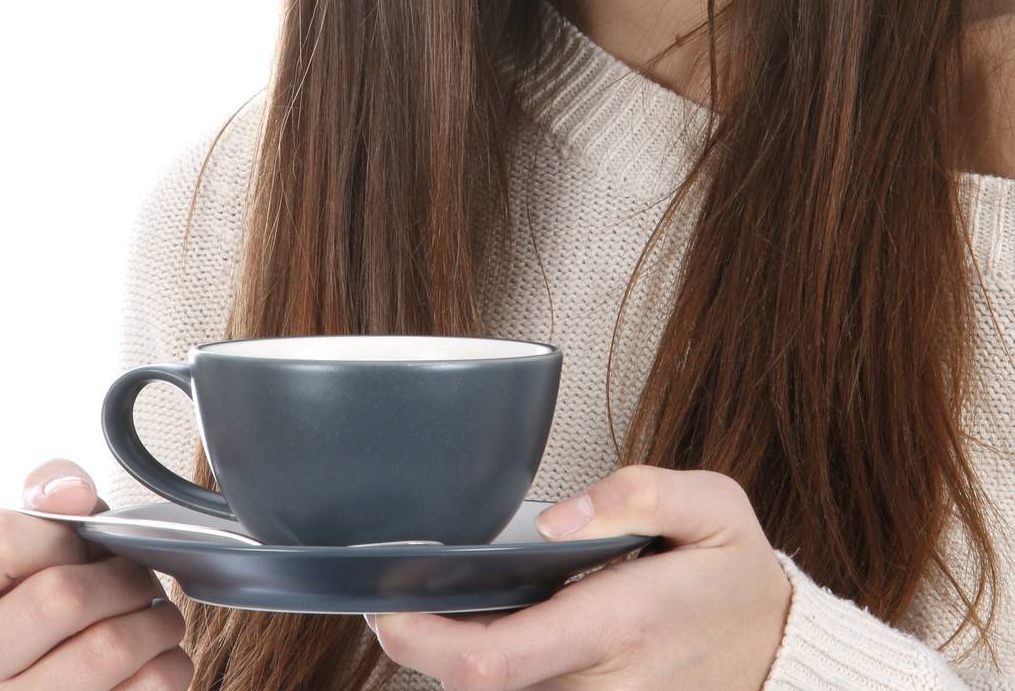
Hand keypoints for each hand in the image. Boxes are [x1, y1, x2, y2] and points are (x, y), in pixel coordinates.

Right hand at [0, 456, 191, 688]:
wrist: (13, 677)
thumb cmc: (27, 600)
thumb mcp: (18, 544)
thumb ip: (43, 500)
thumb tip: (73, 496)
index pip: (0, 541)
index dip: (60, 532)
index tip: (80, 544)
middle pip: (62, 598)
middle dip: (121, 576)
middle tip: (135, 578)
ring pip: (105, 651)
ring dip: (154, 621)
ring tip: (153, 615)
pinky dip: (166, 666)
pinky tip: (151, 659)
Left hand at [363, 465, 792, 689]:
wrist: (780, 652)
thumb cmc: (736, 574)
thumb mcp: (714, 505)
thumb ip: (638, 493)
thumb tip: (558, 517)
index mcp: (622, 624)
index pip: (496, 661)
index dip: (423, 640)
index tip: (385, 600)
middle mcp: (603, 684)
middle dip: (421, 648)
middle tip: (392, 593)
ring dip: (451, 663)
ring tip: (429, 604)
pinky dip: (490, 674)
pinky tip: (477, 633)